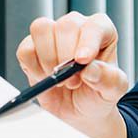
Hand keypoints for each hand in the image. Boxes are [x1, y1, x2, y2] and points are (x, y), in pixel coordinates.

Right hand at [16, 11, 128, 137]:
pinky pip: (25, 49)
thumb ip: (108, 79)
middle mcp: (77, 27)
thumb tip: (90, 68)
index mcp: (102, 31)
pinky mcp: (31, 48)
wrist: (80, 112)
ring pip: (41, 30)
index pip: (94, 25)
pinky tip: (45, 78)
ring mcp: (52, 35)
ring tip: (60, 80)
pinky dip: (32, 67)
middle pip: (65, 26)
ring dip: (48, 59)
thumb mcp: (112, 91)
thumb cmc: (98, 94)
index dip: (87, 41)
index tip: (82, 61)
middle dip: (66, 57)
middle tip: (73, 81)